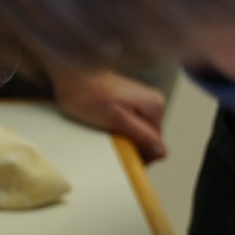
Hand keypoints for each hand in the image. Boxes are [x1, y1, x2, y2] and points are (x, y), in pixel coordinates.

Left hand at [48, 68, 165, 162]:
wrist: (72, 76)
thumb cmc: (90, 96)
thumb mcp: (118, 120)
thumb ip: (142, 135)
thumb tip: (162, 151)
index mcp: (156, 107)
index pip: (157, 145)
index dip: (140, 156)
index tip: (123, 158)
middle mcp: (154, 102)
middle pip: (149, 138)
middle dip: (132, 146)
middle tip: (111, 145)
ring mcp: (142, 101)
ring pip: (139, 132)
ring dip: (125, 138)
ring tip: (107, 134)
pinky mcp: (130, 102)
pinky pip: (130, 124)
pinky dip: (120, 130)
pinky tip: (107, 128)